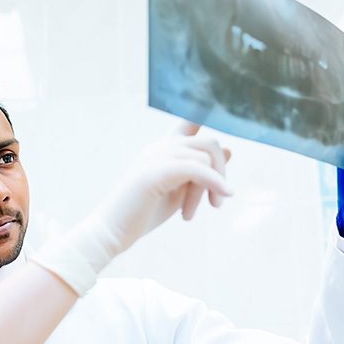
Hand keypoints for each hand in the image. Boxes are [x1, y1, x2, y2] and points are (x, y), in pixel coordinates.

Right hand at [94, 123, 232, 253]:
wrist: (113, 231)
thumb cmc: (144, 212)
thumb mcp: (180, 189)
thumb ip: (202, 170)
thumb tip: (230, 150)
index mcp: (163, 148)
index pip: (190, 119)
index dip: (209, 112)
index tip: (221, 114)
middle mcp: (159, 147)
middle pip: (208, 143)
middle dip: (220, 172)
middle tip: (216, 203)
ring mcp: (155, 157)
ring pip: (204, 157)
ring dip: (212, 186)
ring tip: (202, 210)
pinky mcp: (154, 172)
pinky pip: (196, 168)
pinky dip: (214, 182)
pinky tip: (223, 195)